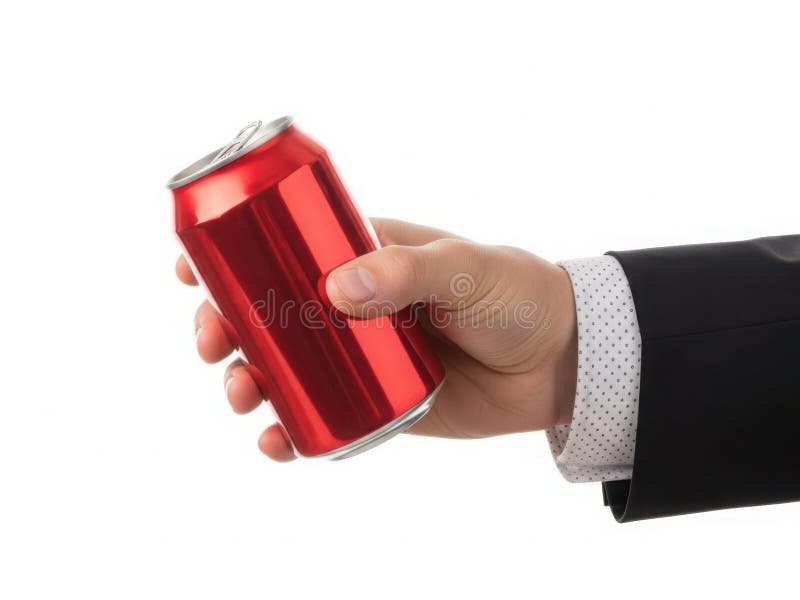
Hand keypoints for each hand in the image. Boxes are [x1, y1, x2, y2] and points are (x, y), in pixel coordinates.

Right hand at [176, 218, 577, 460]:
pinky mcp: (378, 401)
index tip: (189, 267)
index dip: (230, 256)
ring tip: (242, 395)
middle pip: (267, 313)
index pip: (282, 248)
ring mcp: (360, 356)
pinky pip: (323, 416)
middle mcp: (351, 305)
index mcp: (362, 255)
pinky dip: (293, 430)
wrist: (557, 359)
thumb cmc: (513, 293)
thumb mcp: (463, 267)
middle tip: (212, 343)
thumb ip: (405, 271)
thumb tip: (334, 292)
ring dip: (249, 381)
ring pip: (286, 368)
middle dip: (226, 327)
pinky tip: (276, 441)